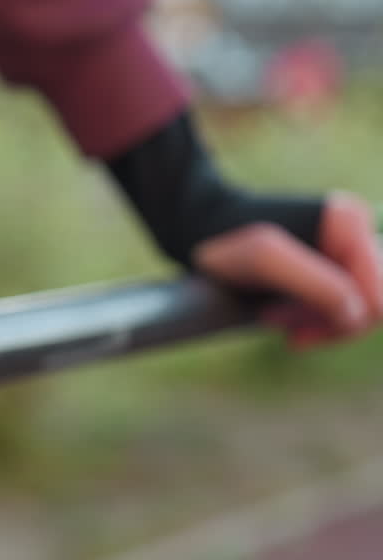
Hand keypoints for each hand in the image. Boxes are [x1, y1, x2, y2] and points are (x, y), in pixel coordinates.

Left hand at [193, 191, 382, 348]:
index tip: (293, 329)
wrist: (198, 228)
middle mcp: (356, 232)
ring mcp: (344, 248)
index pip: (378, 298)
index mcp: (351, 225)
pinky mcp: (329, 262)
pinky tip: (279, 318)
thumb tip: (357, 313)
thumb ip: (318, 286)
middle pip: (374, 305)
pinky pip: (339, 303)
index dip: (342, 324)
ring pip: (356, 308)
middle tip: (276, 323)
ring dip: (317, 322)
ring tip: (271, 318)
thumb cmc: (225, 241)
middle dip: (329, 324)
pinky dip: (312, 318)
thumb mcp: (266, 262)